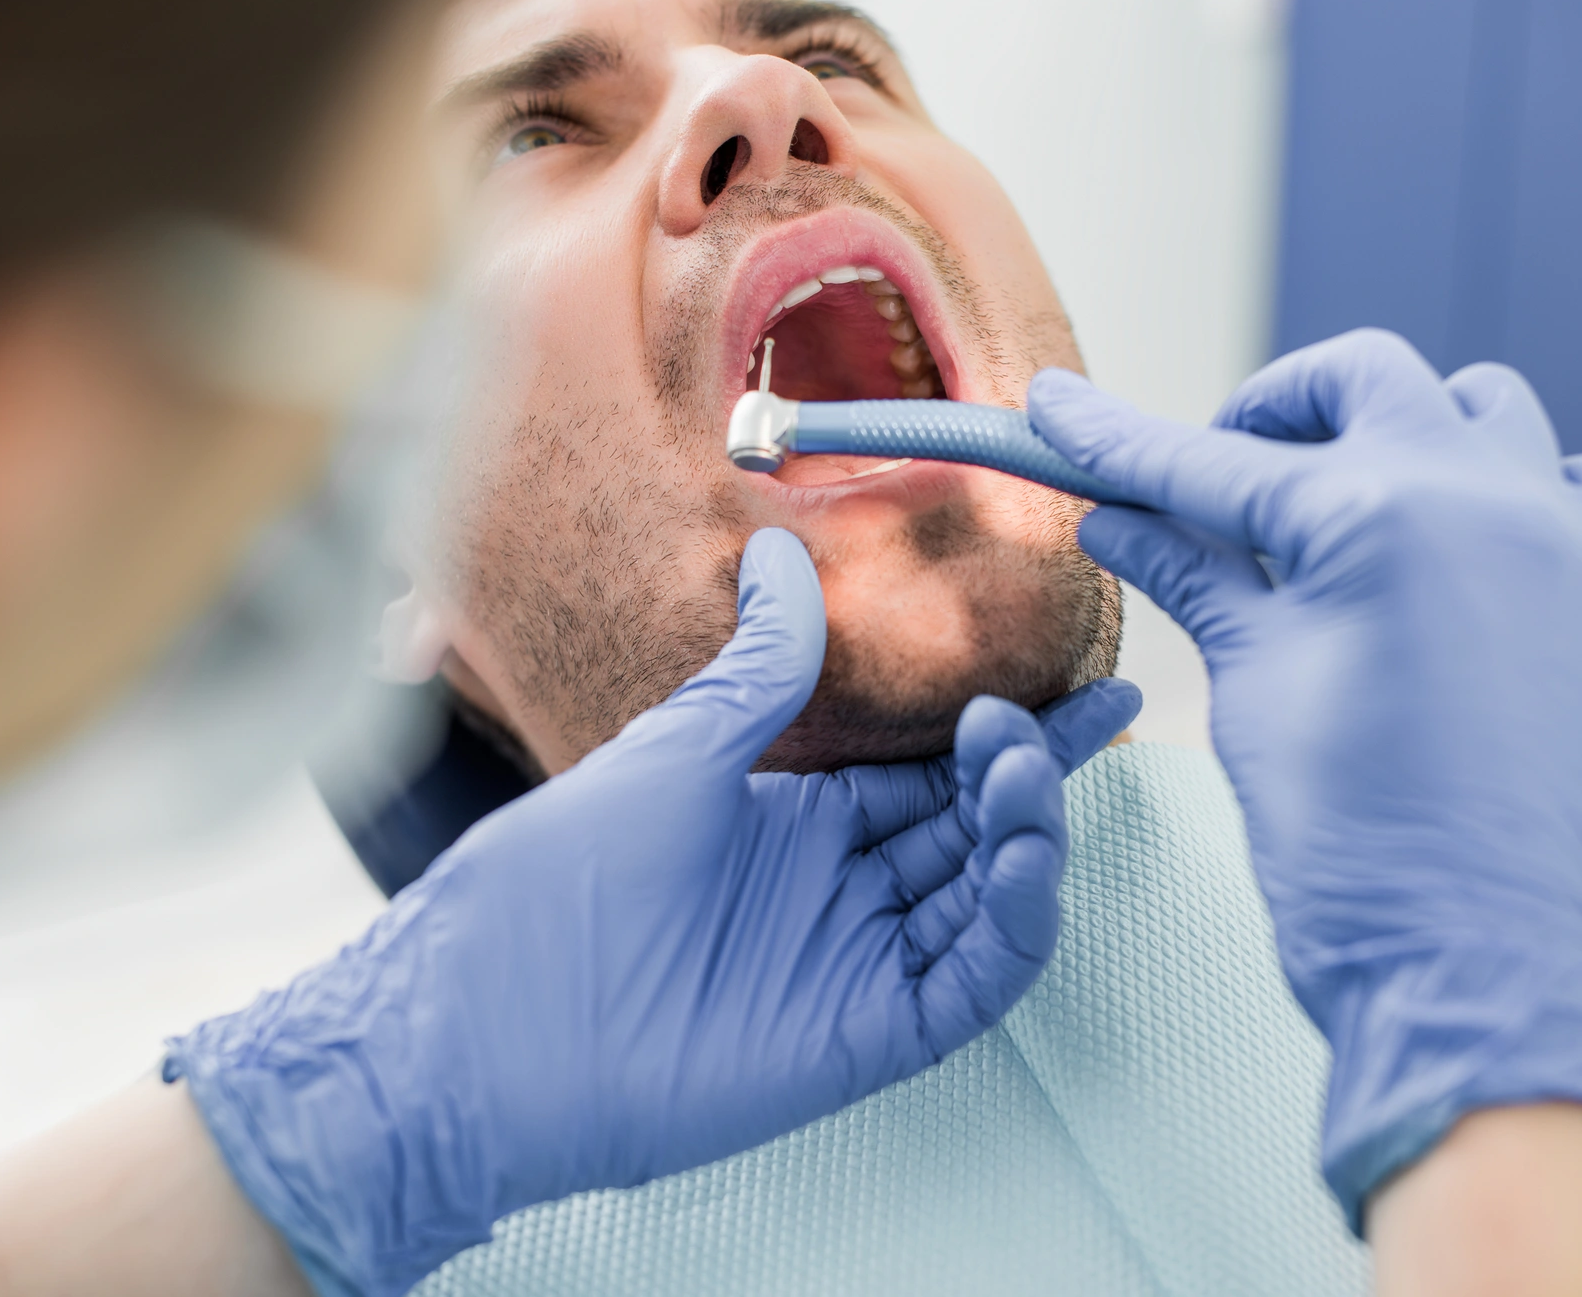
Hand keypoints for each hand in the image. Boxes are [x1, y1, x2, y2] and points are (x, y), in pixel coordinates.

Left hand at [163, 527, 1138, 1296]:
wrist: (489, 1019)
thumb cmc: (559, 877)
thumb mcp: (676, 748)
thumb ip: (757, 664)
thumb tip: (781, 548)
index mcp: (794, 821)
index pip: (929, 768)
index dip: (1007, 728)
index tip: (1086, 675)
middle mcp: (837, 891)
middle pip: (971, 825)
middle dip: (1036, 767)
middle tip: (1092, 705)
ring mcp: (855, 962)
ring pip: (984, 897)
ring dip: (1023, 829)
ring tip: (1020, 763)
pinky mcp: (866, 1033)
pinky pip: (972, 978)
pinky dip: (1014, 920)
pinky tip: (1023, 855)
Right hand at [1027, 330, 1581, 1230]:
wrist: (1469, 960)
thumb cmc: (1347, 838)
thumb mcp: (1252, 683)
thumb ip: (1193, 574)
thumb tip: (1117, 520)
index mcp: (1377, 518)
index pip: (1214, 463)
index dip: (1121, 441)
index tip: (1061, 410)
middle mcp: (1487, 497)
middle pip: (1362, 380)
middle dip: (1274, 412)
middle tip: (1223, 479)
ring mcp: (1566, 540)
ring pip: (1481, 407)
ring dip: (1401, 433)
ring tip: (1345, 511)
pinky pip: (1575, 484)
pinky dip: (1509, 491)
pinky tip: (1451, 558)